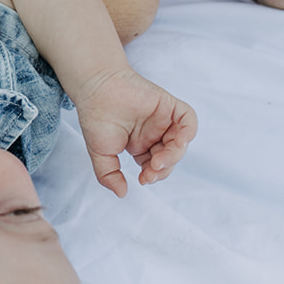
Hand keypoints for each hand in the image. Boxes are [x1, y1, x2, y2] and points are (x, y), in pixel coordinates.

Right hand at [73, 66, 196, 196]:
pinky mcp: (168, 105)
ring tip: (159, 160)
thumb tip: (123, 193)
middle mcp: (154, 134)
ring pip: (180, 142)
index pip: (155, 166)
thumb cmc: (96, 118)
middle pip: (170, 157)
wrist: (96, 89)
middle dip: (164, 168)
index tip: (143, 179)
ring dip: (174, 155)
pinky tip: (179, 141)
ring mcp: (163, 120)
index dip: (153, 175)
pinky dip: (188, 132)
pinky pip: (188, 120)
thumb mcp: (100, 154)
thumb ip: (109, 175)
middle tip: (151, 171)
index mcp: (140, 145)